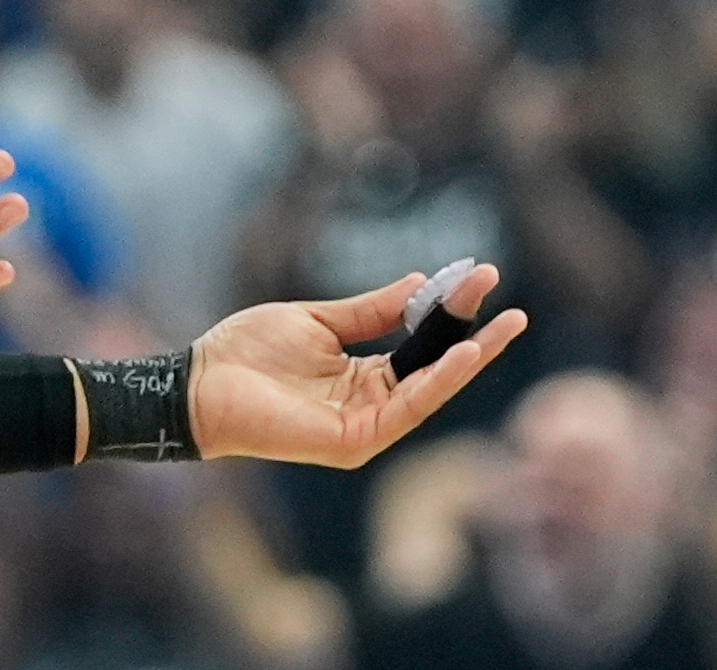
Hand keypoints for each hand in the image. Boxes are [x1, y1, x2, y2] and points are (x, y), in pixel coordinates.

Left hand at [188, 264, 525, 467]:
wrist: (200, 382)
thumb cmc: (248, 351)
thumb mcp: (317, 320)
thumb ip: (369, 310)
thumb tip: (420, 283)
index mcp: (362, 374)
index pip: (421, 344)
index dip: (449, 313)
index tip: (481, 276)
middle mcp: (371, 402)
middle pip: (434, 369)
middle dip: (475, 337)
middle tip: (516, 309)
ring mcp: (365, 425)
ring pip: (429, 390)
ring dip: (466, 359)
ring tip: (500, 328)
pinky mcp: (355, 441)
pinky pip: (406, 408)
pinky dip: (437, 382)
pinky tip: (460, 354)